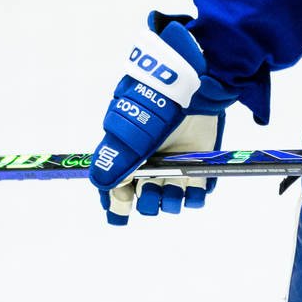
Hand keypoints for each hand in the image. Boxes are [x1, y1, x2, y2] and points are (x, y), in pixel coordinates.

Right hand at [90, 13, 236, 225]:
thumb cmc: (153, 108)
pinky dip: (195, 197)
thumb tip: (103, 188)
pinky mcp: (198, 162)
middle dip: (145, 203)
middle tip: (148, 193)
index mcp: (127, 155)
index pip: (116, 187)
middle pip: (143, 198)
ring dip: (169, 203)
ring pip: (169, 199)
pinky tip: (192, 191)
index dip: (116, 204)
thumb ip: (114, 162)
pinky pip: (197, 192)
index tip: (119, 215)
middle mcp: (150, 163)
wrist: (190, 87)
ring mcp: (175, 164)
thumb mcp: (128, 134)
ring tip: (172, 192)